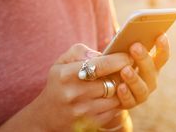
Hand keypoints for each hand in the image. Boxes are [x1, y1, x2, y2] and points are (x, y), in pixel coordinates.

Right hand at [0, 44, 133, 131]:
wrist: (47, 115)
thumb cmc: (59, 83)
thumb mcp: (62, 62)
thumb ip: (80, 51)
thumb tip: (100, 54)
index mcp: (66, 75)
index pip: (101, 65)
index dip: (119, 59)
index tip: (128, 56)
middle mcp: (74, 94)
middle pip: (112, 81)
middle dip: (123, 73)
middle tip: (128, 68)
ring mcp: (83, 111)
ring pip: (116, 96)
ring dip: (121, 88)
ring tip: (118, 81)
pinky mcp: (91, 123)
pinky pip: (114, 109)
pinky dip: (115, 101)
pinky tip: (111, 96)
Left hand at [116, 34, 169, 107]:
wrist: (106, 85)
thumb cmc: (115, 63)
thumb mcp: (119, 52)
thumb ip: (125, 45)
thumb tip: (124, 36)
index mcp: (152, 65)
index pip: (162, 56)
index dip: (163, 47)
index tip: (160, 35)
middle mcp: (151, 79)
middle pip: (152, 70)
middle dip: (144, 58)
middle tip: (135, 47)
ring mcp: (142, 92)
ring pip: (142, 87)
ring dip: (134, 78)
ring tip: (125, 70)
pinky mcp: (130, 103)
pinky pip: (129, 100)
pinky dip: (125, 94)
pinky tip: (120, 86)